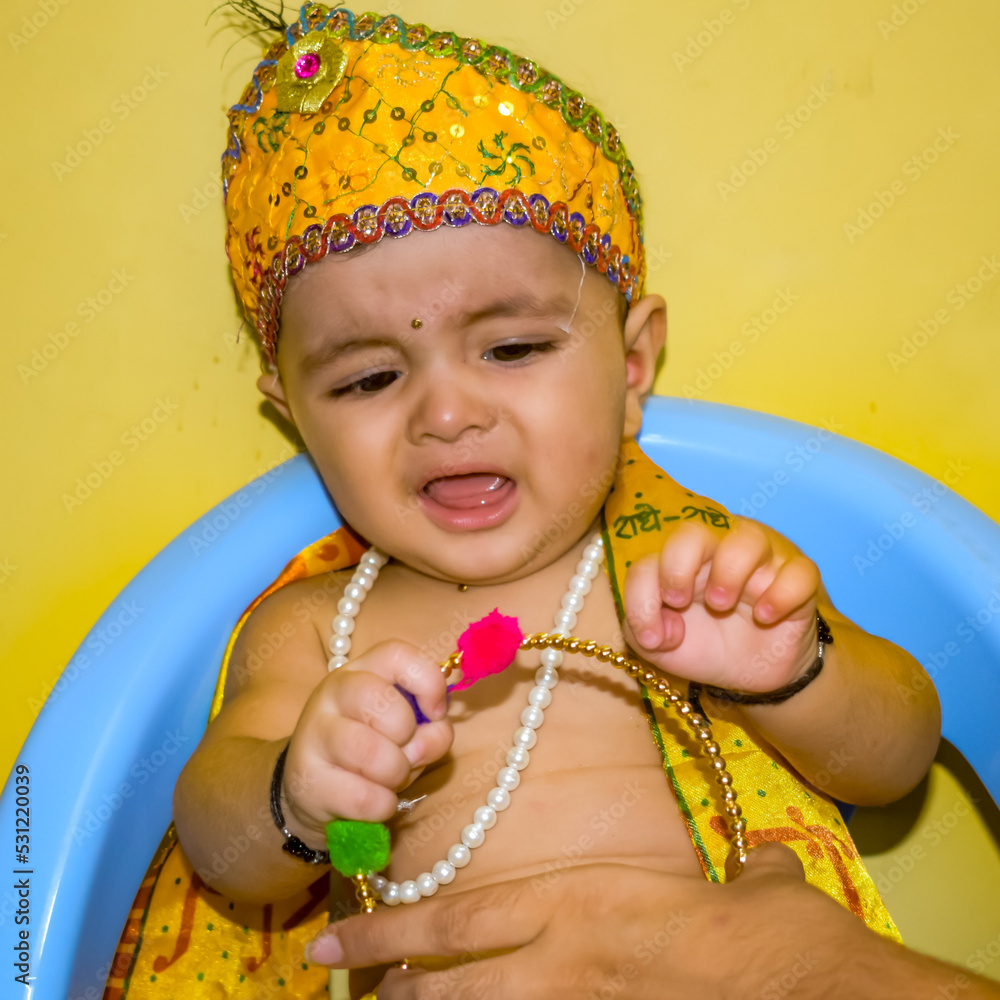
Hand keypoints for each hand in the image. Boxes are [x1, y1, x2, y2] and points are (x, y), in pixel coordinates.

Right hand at [282, 640, 452, 842]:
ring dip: (396, 775)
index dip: (428, 682)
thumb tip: (435, 730)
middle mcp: (334, 692)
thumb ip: (430, 724)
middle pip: (386, 705)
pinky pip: (366, 798)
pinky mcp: (307, 778)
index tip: (436, 713)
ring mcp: (315, 733)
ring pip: (375, 755)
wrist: (313, 789)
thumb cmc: (372, 750)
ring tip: (387, 778)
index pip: (396, 653)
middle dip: (410, 739)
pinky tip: (372, 800)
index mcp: (362, 670)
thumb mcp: (405, 729)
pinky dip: (383, 806)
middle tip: (404, 753)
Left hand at [303, 845, 861, 998]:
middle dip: (385, 971)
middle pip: (453, 969)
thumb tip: (767, 864)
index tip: (347, 934)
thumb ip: (749, 873)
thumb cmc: (777, 932)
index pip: (466, 915)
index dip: (398, 927)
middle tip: (333, 973)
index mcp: (585, 901)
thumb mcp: (758, 886)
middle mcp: (566, 957)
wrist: (806, 988)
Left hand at [623, 518, 821, 690]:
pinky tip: (767, 617)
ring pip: (749, 537)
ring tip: (722, 605)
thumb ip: (641, 632)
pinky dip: (781, 592)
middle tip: (682, 602)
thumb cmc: (703, 644)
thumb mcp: (659, 646)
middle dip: (680, 565)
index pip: (649, 560)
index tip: (653, 634)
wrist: (751, 674)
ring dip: (729, 571)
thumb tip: (655, 630)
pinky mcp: (797, 580)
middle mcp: (718, 553)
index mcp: (680, 565)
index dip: (644, 594)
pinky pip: (799, 570)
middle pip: (694, 531)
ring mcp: (760, 563)